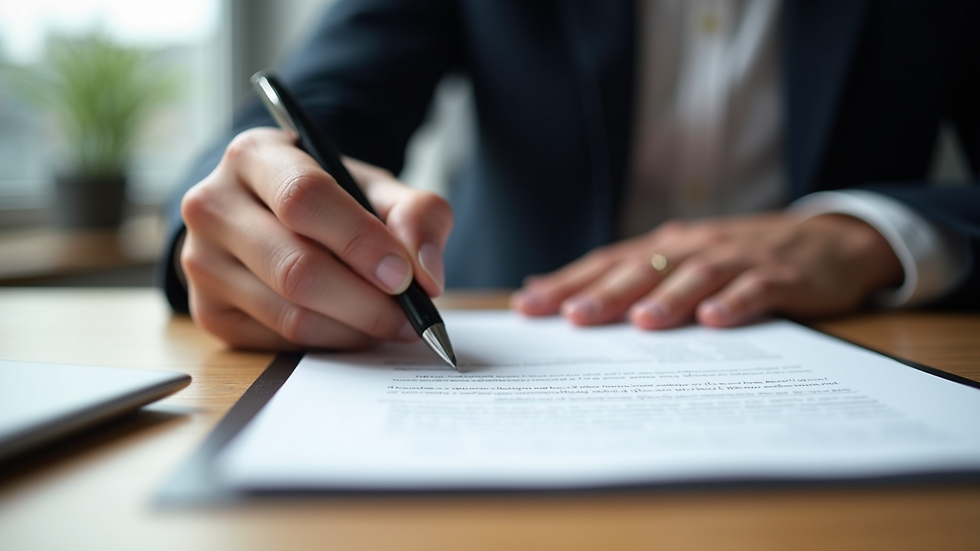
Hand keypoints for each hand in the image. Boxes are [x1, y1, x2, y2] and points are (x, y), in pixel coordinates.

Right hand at [179, 127, 452, 349]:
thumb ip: (416, 215)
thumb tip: (426, 275)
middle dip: (367, 301)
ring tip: (392, 323)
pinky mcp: (208, 311)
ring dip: (354, 328)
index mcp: (254, 156)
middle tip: (412, 316)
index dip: (359, 241)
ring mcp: (202, 262)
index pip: (304, 198)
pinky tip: (354, 328)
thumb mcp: (377, 188)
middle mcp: (212, 205)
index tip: (404, 276)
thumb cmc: (331, 199)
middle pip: (296, 268)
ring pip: (289, 313)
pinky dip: (330, 342)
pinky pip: (279, 341)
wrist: (274, 214)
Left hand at [511, 212, 902, 328]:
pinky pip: (755, 289)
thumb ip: (629, 274)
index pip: (607, 263)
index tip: (528, 306)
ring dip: (668, 298)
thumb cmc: (739, 257)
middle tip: (572, 316)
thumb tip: (562, 293)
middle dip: (606, 292)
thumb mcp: (682, 259)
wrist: (829, 242)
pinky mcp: (780, 276)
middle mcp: (695, 248)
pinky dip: (735, 303)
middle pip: (643, 268)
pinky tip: (715, 321)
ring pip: (697, 276)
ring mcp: (738, 259)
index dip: (568, 282)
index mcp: (666, 246)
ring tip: (641, 322)